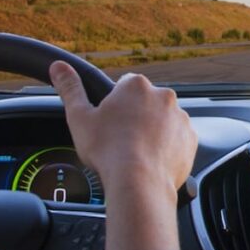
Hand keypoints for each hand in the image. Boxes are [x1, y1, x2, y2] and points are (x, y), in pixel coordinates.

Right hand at [49, 62, 196, 198]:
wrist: (139, 183)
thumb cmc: (108, 150)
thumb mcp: (79, 118)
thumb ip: (70, 88)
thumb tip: (59, 67)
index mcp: (136, 86)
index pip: (124, 86)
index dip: (115, 104)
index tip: (110, 122)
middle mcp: (164, 96)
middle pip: (145, 103)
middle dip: (135, 117)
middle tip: (121, 139)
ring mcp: (180, 117)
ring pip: (163, 121)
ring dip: (153, 131)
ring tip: (137, 153)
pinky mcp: (190, 138)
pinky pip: (177, 139)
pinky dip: (167, 147)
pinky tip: (152, 160)